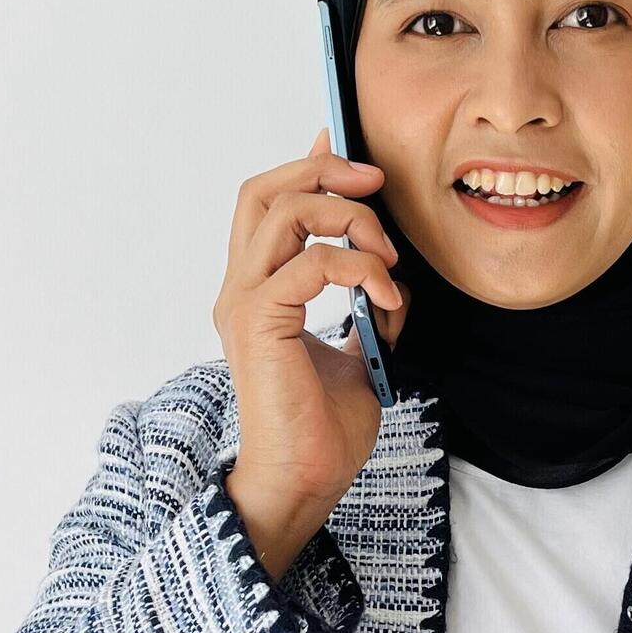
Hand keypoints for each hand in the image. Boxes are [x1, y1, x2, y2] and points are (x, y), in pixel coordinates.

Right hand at [211, 129, 411, 574]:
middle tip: (375, 183)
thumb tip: (390, 273)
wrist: (305, 483)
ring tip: (387, 259)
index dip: (308, 166)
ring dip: (349, 219)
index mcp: (257, 293)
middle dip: (324, 170)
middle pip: (264, 190)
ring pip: (284, 212)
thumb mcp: (361, 354)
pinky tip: (387, 299)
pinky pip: (310, 263)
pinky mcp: (261, 322)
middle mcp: (241, 290)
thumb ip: (367, 308)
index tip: (350, 149)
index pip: (270, 205)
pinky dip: (358, 268)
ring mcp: (245, 304)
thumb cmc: (324, 431)